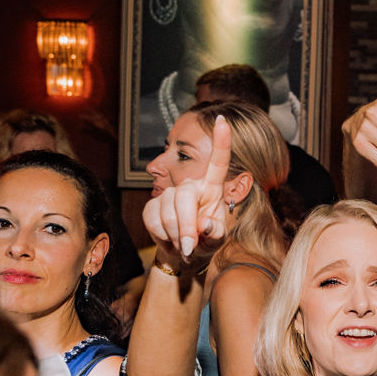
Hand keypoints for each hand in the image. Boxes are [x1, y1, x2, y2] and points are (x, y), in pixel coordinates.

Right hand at [142, 114, 231, 271]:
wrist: (183, 254)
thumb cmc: (206, 242)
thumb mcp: (217, 240)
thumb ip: (216, 234)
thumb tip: (205, 225)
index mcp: (212, 189)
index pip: (218, 163)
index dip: (221, 142)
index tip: (223, 120)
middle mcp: (191, 186)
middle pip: (184, 196)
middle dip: (185, 225)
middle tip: (190, 248)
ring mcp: (170, 194)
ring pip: (168, 211)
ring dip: (176, 235)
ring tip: (185, 246)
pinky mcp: (152, 205)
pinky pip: (153, 219)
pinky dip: (163, 236)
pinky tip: (170, 240)